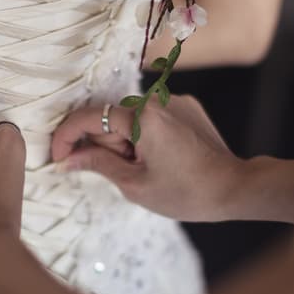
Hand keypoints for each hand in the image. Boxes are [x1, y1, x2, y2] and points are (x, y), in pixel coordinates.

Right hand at [51, 95, 244, 221]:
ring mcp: (175, 101)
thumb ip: (96, 163)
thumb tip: (66, 159)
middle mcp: (157, 100)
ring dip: (126, 142)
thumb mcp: (134, 184)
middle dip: (107, 146)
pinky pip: (152, 118)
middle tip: (126, 174)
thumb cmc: (186, 193)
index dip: (66, 138)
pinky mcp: (188, 107)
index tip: (58, 159)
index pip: (88, 117)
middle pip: (110, 119)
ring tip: (149, 169)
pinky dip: (146, 136)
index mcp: (141, 117)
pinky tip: (163, 159)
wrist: (235, 189)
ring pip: (130, 119)